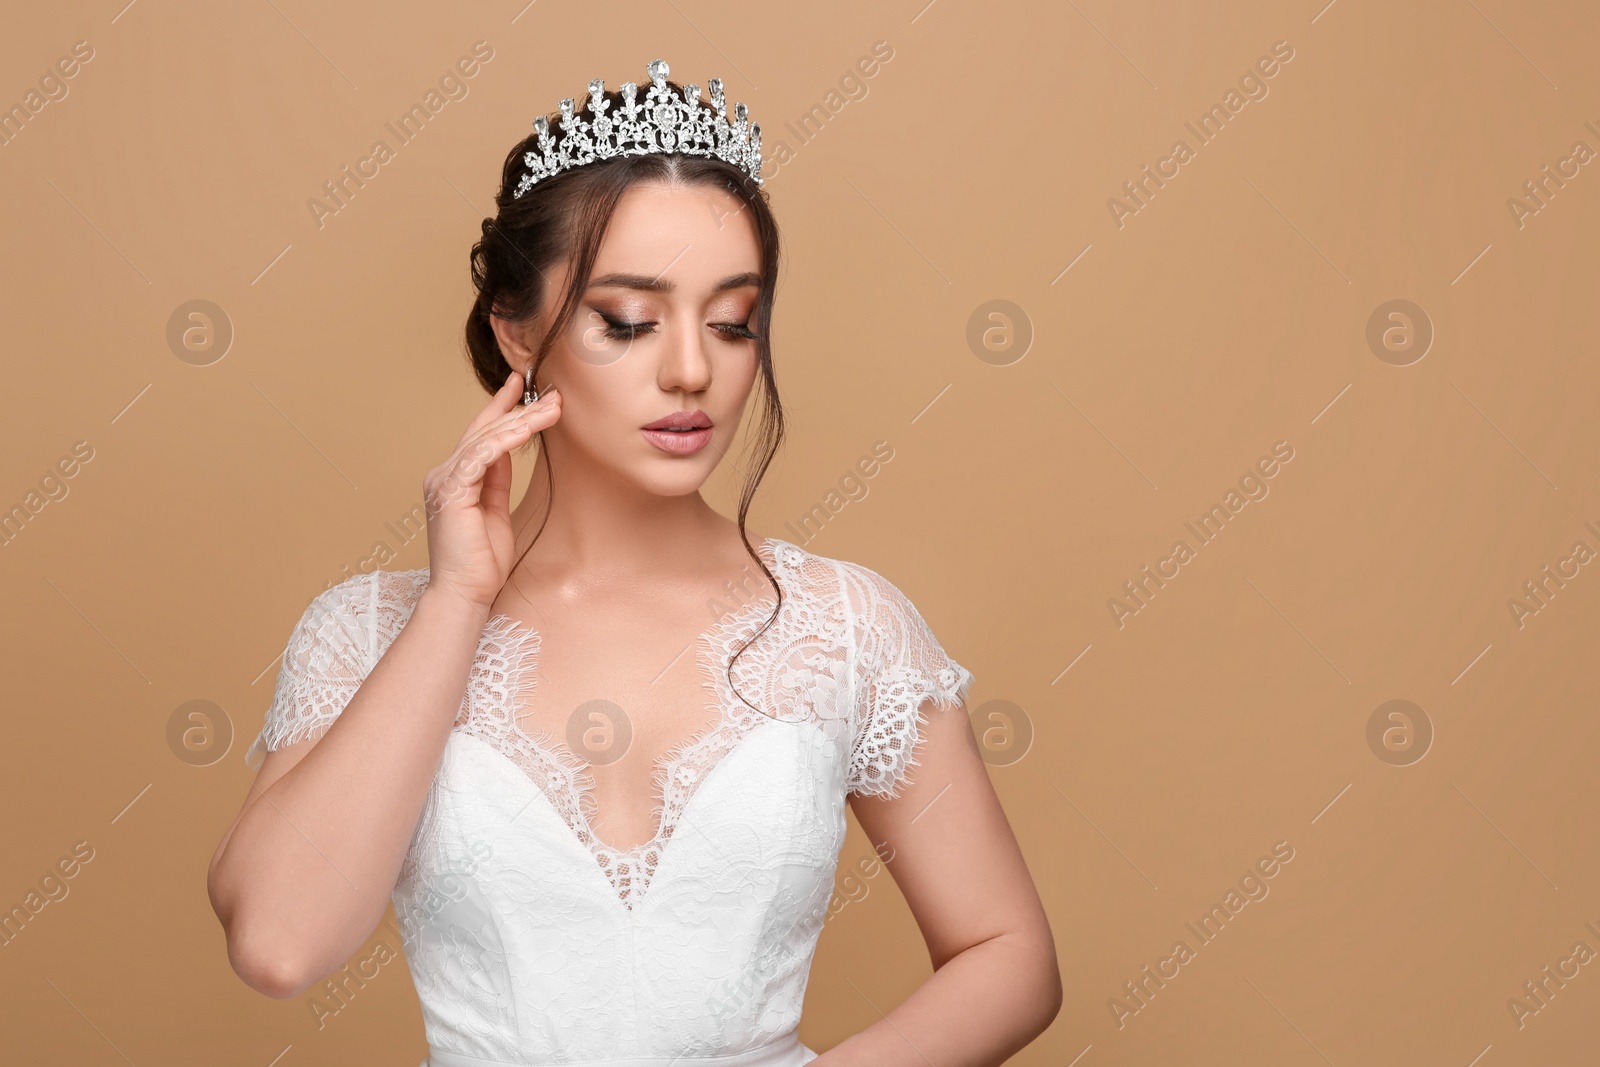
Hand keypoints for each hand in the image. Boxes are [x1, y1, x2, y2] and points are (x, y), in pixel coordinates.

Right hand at [422, 371, 561, 612]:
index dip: (500, 408)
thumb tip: (508, 451)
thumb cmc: (481, 562)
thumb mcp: (495, 511)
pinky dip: (506, 439)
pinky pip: (482, 455)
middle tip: (552, 394)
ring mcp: (444, 481)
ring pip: (486, 438)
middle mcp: (444, 474)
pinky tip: (528, 428)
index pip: (479, 435)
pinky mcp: (450, 491)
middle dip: (520, 409)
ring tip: (552, 408)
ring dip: (522, 420)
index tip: (521, 386)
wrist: (464, 593)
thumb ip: (497, 480)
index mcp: (455, 479)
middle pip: (484, 430)